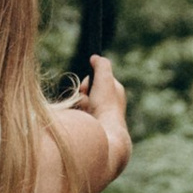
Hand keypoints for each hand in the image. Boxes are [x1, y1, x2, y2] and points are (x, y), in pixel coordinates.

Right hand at [71, 54, 130, 177]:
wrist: (105, 136)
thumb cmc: (106, 106)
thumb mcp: (105, 80)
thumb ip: (101, 65)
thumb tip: (95, 57)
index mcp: (115, 94)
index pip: (97, 81)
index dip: (90, 82)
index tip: (88, 88)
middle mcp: (108, 106)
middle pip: (87, 93)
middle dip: (83, 95)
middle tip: (86, 101)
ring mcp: (99, 118)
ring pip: (80, 105)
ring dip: (79, 106)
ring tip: (85, 112)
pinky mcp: (92, 129)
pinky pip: (78, 117)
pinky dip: (78, 117)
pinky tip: (82, 121)